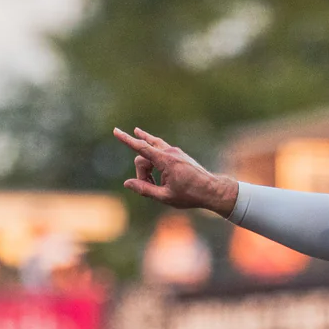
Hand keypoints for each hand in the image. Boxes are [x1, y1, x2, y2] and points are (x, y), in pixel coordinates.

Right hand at [113, 127, 238, 216]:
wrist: (212, 190)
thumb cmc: (190, 195)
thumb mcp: (165, 197)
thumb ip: (144, 189)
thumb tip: (127, 183)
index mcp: (166, 161)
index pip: (141, 147)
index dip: (127, 140)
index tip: (116, 131)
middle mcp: (170, 152)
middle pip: (144, 156)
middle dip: (142, 172)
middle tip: (150, 188)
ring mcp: (175, 151)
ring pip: (151, 152)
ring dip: (147, 166)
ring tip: (149, 180)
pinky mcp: (178, 154)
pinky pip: (159, 150)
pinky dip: (153, 158)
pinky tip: (147, 147)